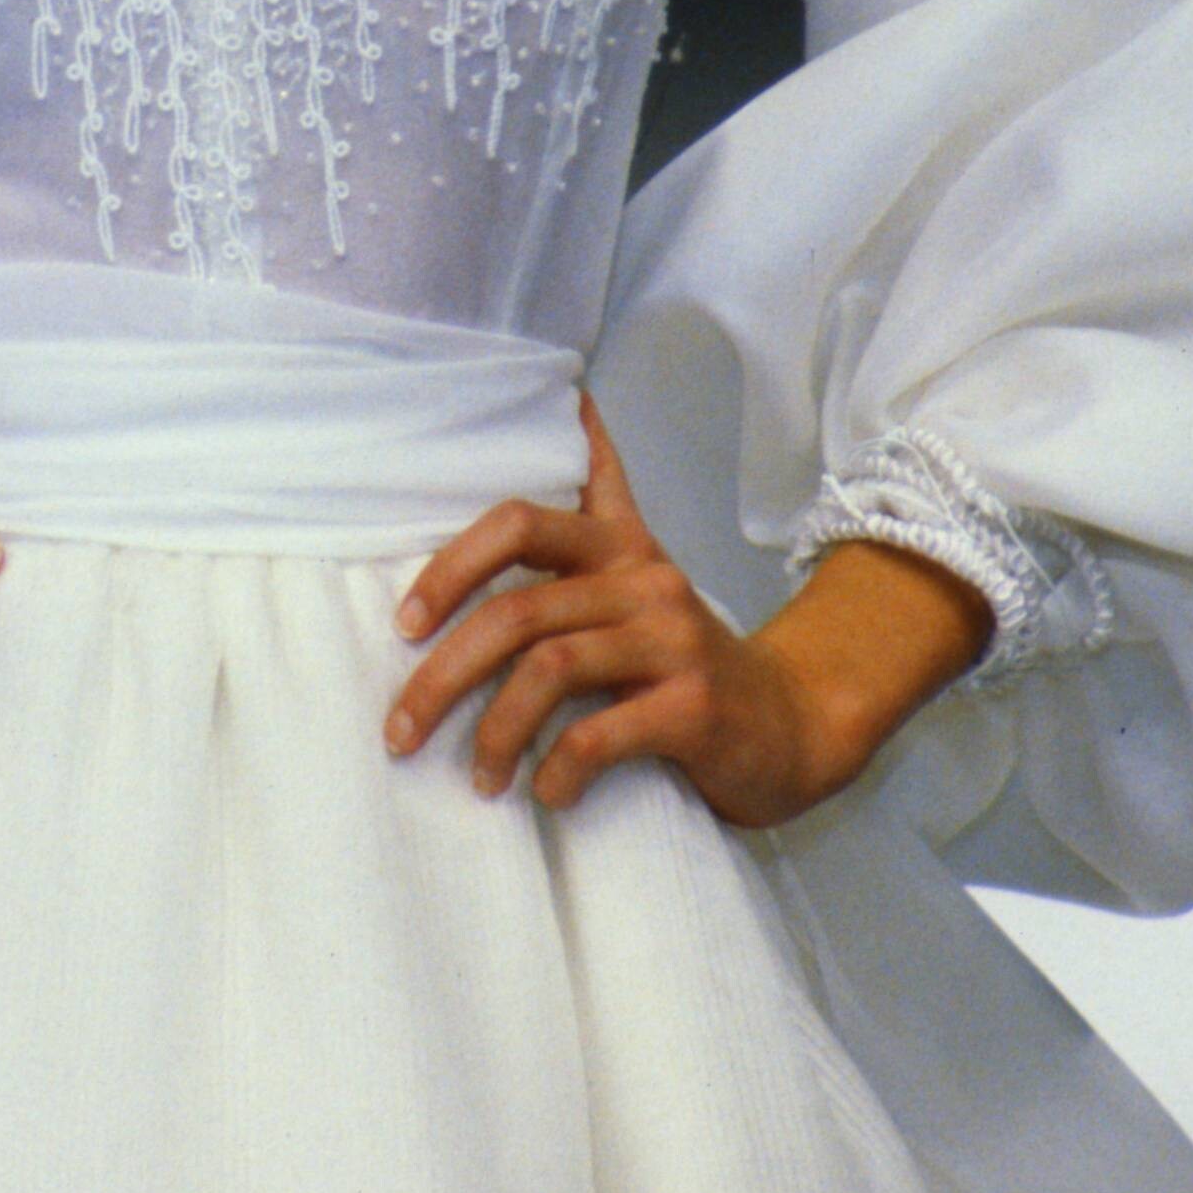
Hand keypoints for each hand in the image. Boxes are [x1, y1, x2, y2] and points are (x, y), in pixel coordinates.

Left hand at [381, 396, 991, 829]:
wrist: (791, 725)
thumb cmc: (687, 658)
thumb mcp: (642, 571)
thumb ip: (604, 497)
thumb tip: (575, 399)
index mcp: (617, 547)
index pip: (518, 524)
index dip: (450, 567)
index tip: (404, 622)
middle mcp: (644, 580)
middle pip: (518, 611)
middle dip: (443, 674)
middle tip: (401, 730)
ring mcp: (673, 640)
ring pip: (550, 669)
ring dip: (493, 731)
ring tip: (478, 778)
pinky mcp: (694, 705)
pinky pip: (598, 733)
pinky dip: (557, 768)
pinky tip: (545, 793)